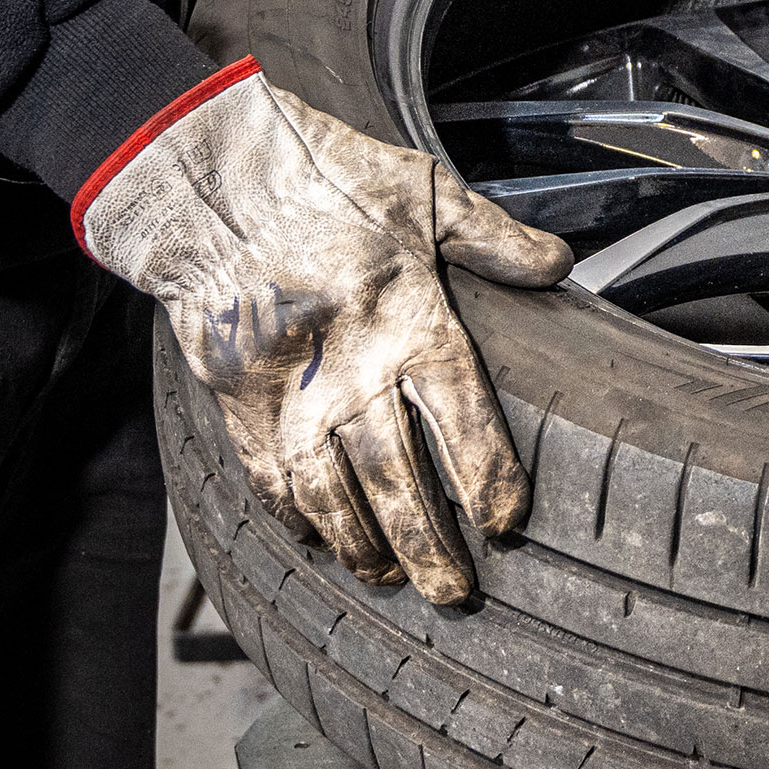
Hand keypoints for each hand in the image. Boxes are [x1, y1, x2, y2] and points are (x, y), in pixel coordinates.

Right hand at [83, 70, 569, 603]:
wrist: (208, 176)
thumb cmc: (323, 174)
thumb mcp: (423, 188)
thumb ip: (493, 237)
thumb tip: (559, 263)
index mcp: (407, 319)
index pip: (461, 420)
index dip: (487, 480)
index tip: (506, 524)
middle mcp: (351, 368)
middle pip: (398, 479)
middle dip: (429, 545)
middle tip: (456, 594)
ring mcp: (289, 392)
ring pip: (332, 495)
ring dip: (362, 546)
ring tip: (390, 577)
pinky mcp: (237, 400)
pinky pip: (268, 479)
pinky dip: (294, 517)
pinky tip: (316, 540)